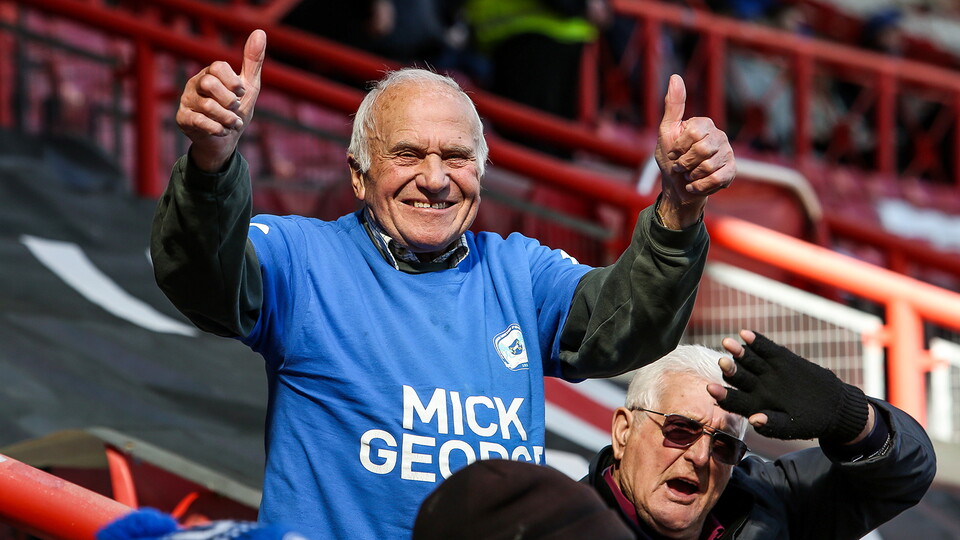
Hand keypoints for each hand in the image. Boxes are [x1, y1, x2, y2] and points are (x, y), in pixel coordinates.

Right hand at [175, 29, 265, 171]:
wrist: (225, 141)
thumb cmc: (236, 110)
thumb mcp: (249, 87)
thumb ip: (252, 62)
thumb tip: (260, 32)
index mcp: (210, 73)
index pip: (218, 66)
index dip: (233, 82)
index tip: (241, 92)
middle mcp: (195, 84)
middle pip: (209, 82)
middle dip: (229, 100)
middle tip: (235, 108)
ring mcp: (187, 101)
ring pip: (207, 106)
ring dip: (228, 118)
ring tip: (233, 123)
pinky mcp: (183, 119)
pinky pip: (200, 122)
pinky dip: (218, 129)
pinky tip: (223, 131)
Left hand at [654, 74, 735, 228]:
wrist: (677, 187)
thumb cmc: (671, 158)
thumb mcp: (667, 131)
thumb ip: (673, 106)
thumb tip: (675, 76)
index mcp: (704, 124)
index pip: (694, 133)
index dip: (679, 147)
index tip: (673, 152)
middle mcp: (719, 136)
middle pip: (703, 149)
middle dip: (685, 163)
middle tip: (680, 167)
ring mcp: (728, 153)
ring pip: (709, 166)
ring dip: (691, 176)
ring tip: (688, 175)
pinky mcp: (731, 171)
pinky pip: (717, 179)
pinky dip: (699, 186)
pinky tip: (693, 185)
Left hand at [707, 330, 869, 442]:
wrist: (832, 406)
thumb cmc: (808, 421)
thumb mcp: (792, 426)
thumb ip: (772, 424)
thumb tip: (754, 421)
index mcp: (754, 405)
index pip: (734, 400)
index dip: (722, 395)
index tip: (711, 389)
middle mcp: (756, 387)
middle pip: (739, 377)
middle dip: (730, 369)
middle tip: (722, 361)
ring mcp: (767, 371)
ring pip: (749, 361)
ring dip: (739, 352)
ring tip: (728, 343)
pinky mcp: (780, 358)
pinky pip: (766, 349)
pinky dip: (757, 341)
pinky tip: (746, 334)